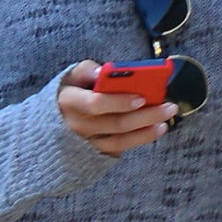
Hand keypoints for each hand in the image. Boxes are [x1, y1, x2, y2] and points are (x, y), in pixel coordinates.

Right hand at [58, 62, 174, 155]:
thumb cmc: (70, 92)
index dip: (119, 101)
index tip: (141, 97)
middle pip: (115, 123)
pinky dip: (139, 140)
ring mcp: (86, 142)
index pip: (96, 103)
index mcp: (69, 101)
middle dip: (145, 115)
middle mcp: (77, 125)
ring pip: (120, 140)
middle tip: (169, 107)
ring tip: (166, 121)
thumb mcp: (71, 76)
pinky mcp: (95, 151)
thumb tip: (103, 71)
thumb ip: (86, 70)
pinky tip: (155, 131)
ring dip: (146, 131)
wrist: (53, 120)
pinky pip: (120, 149)